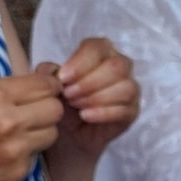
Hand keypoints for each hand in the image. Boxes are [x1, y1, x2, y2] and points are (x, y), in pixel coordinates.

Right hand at [0, 71, 62, 180]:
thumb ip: (2, 84)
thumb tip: (41, 76)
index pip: (46, 87)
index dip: (44, 86)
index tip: (41, 87)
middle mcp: (10, 124)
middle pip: (55, 110)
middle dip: (44, 107)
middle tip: (30, 107)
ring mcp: (15, 151)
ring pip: (51, 134)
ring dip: (39, 129)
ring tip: (17, 128)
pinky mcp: (16, 173)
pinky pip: (35, 156)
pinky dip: (25, 151)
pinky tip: (5, 147)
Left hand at [50, 37, 139, 157]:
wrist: (69, 132)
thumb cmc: (61, 101)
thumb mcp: (48, 84)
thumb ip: (48, 72)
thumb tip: (55, 70)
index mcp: (100, 52)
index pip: (97, 48)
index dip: (80, 62)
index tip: (63, 79)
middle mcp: (120, 67)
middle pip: (116, 67)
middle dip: (90, 82)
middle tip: (69, 95)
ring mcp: (130, 90)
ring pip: (125, 88)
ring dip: (98, 97)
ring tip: (77, 106)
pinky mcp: (132, 112)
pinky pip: (125, 110)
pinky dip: (103, 113)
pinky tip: (86, 116)